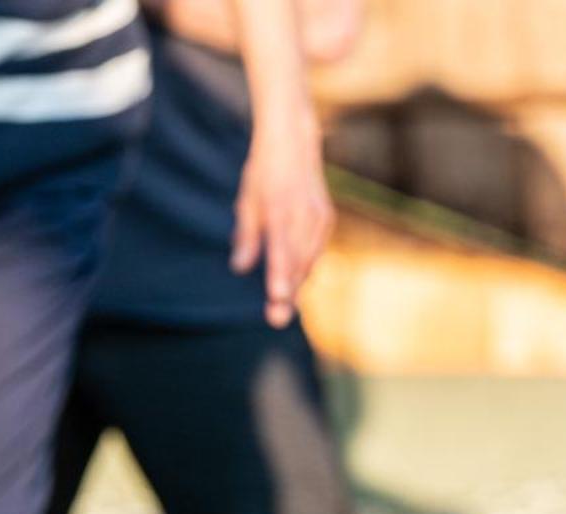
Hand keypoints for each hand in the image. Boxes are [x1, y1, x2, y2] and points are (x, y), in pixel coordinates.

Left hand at [230, 109, 333, 328]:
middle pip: (298, 261)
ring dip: (297, 285)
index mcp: (281, 209)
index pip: (281, 250)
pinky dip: (306, 267)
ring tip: (284, 311)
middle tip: (277, 320)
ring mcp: (318, 216)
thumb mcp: (247, 200)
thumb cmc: (263, 173)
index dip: (279, 276)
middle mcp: (304, 215)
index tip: (277, 299)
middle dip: (289, 292)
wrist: (294, 142)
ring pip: (309, 258)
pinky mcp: (325, 218)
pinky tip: (296, 284)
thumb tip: (240, 268)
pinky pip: (316, 250)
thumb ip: (247, 235)